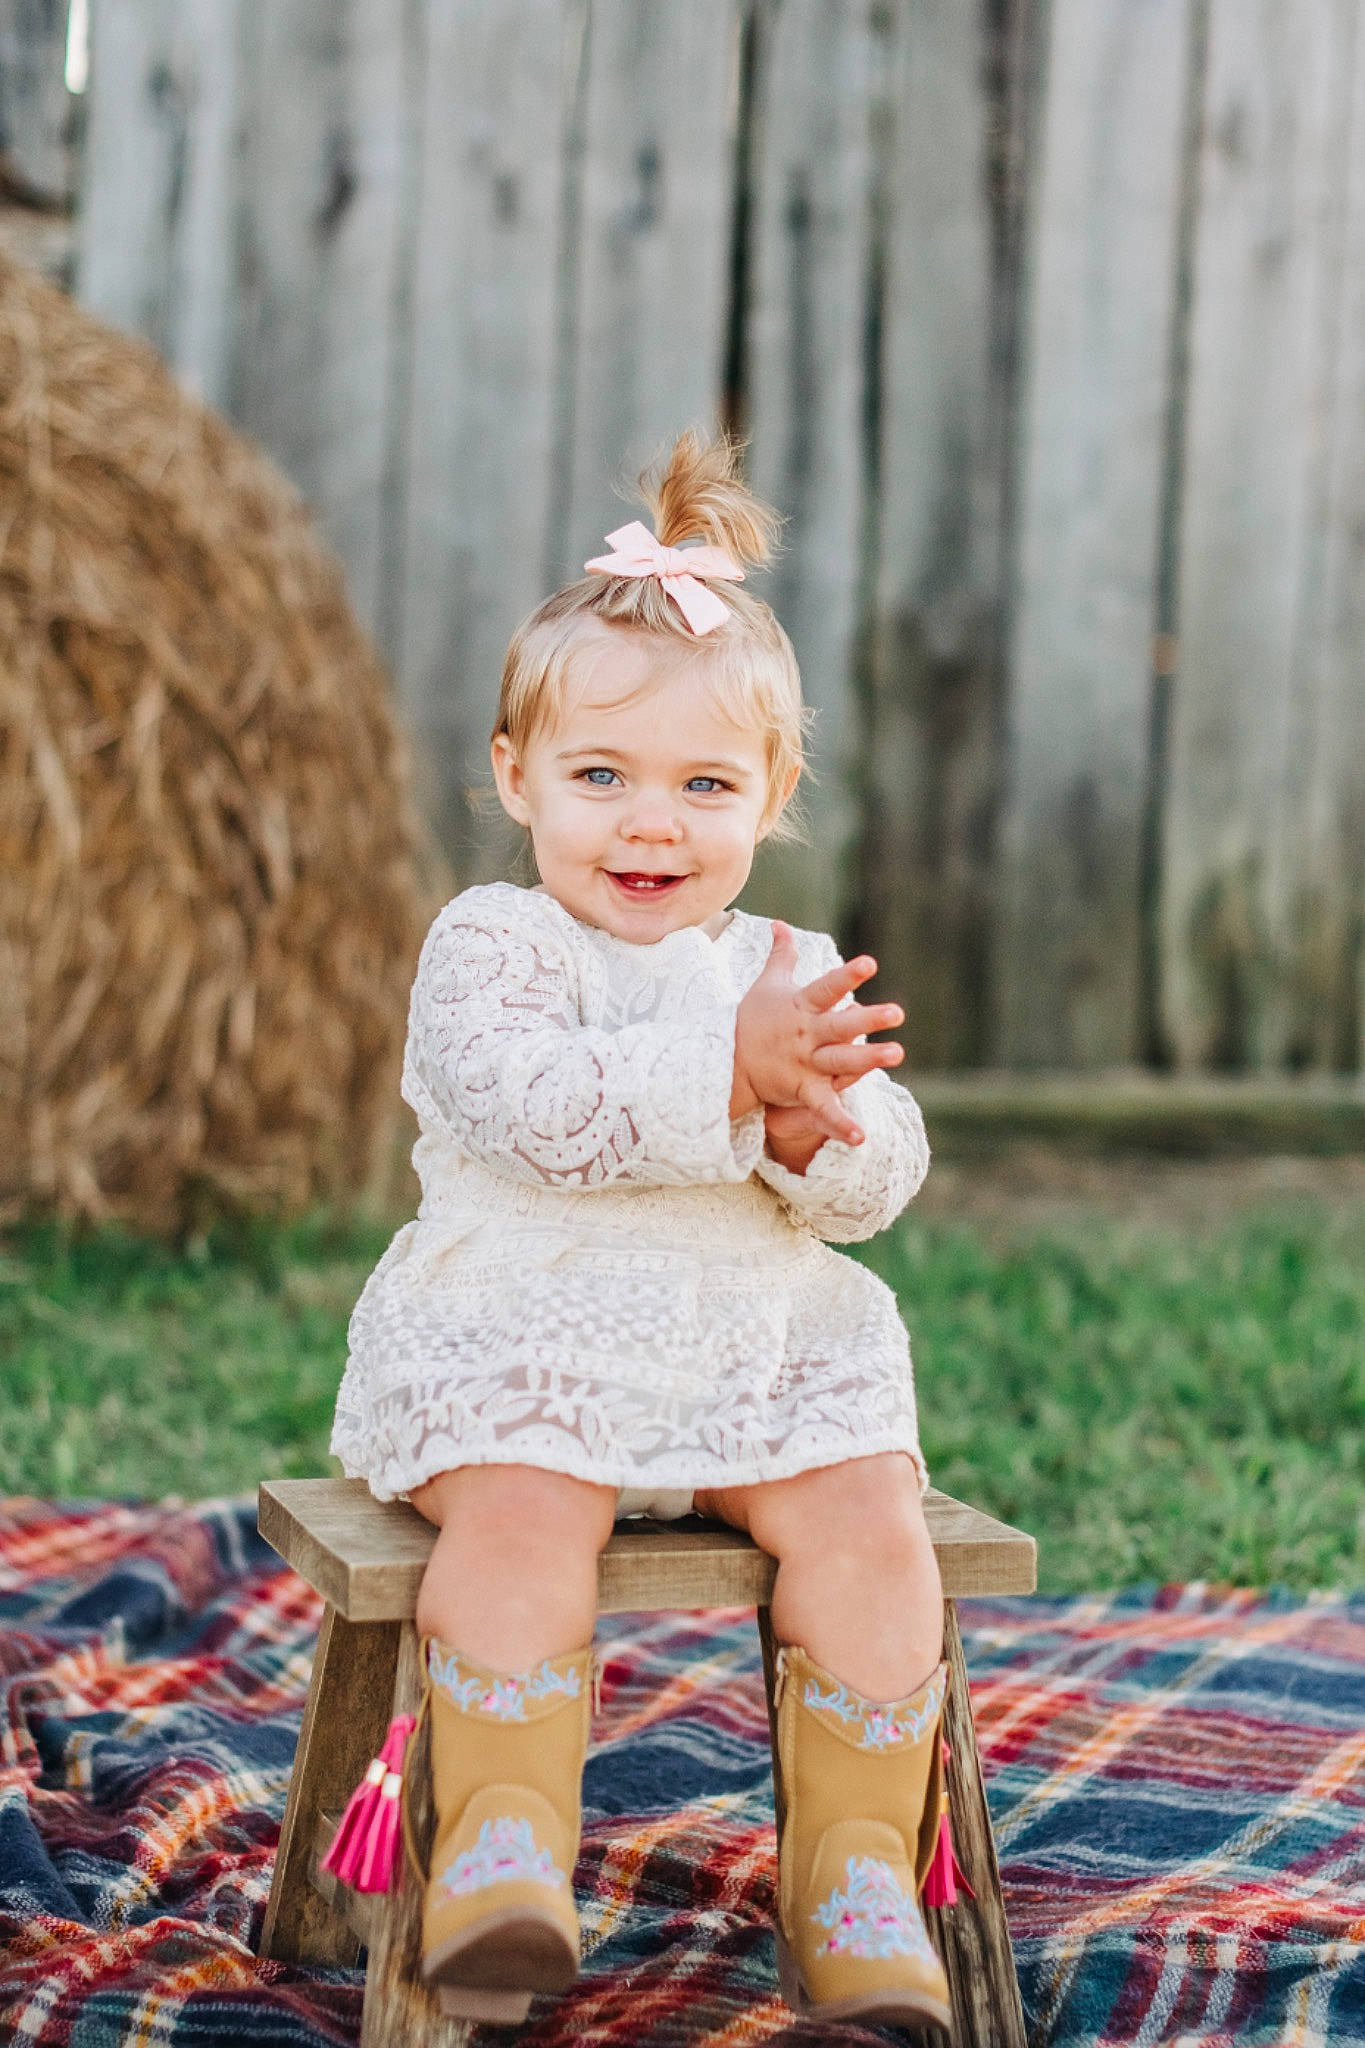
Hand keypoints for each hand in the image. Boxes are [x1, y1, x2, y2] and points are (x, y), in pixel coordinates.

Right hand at [729, 922, 904, 1145]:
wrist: (725, 1062)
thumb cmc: (751, 1020)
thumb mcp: (767, 985)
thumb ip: (781, 955)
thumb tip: (778, 923)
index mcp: (801, 1007)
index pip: (827, 988)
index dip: (848, 976)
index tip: (871, 964)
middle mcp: (806, 1035)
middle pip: (839, 1026)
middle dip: (867, 1019)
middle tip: (897, 1012)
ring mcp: (804, 1064)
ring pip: (840, 1062)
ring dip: (868, 1060)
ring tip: (897, 1054)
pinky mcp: (801, 1091)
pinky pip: (824, 1108)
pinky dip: (840, 1124)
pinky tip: (861, 1137)